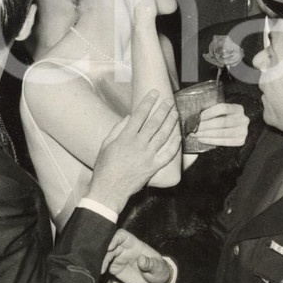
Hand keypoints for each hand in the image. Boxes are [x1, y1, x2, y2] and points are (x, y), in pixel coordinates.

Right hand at [87, 91, 179, 212]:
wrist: (109, 189)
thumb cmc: (105, 167)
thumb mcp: (106, 145)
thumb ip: (117, 129)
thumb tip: (129, 117)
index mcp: (125, 138)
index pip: (139, 115)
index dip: (147, 102)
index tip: (154, 93)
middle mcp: (138, 145)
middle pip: (154, 123)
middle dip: (163, 109)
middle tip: (169, 100)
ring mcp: (147, 156)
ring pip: (163, 136)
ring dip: (171, 123)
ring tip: (175, 113)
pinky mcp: (153, 167)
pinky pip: (168, 155)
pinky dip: (175, 145)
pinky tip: (178, 136)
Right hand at [104, 229, 171, 282]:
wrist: (155, 281)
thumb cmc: (158, 269)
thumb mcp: (157, 267)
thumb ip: (150, 263)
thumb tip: (142, 260)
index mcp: (134, 244)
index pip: (121, 235)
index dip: (114, 239)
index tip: (110, 248)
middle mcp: (124, 249)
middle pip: (109, 244)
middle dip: (103, 250)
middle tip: (100, 258)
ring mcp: (118, 258)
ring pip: (105, 255)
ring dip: (100, 259)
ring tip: (99, 268)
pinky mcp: (115, 268)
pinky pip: (105, 266)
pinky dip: (100, 267)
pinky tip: (100, 272)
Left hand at [194, 103, 248, 146]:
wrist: (237, 129)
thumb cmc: (227, 118)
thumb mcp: (223, 112)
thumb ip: (213, 112)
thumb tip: (197, 116)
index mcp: (238, 108)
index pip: (223, 108)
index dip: (210, 112)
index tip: (200, 117)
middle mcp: (243, 119)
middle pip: (222, 122)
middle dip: (207, 125)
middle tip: (197, 128)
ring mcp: (243, 131)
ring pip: (222, 133)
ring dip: (207, 134)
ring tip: (198, 134)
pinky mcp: (240, 141)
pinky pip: (224, 142)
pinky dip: (211, 141)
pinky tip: (203, 139)